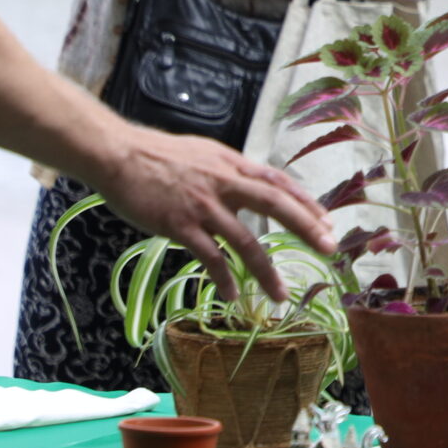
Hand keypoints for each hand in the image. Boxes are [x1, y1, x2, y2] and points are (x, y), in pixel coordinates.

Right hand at [96, 130, 331, 303]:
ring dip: (266, 272)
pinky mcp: (180, 225)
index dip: (305, 202)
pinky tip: (233, 295)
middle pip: (275, 204)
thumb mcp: (203, 152)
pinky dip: (224, 279)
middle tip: (329, 247)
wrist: (119, 154)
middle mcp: (224, 182)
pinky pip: (210, 258)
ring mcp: (203, 205)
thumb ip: (228, 169)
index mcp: (231, 163)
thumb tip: (248, 183)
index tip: (327, 221)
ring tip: (280, 295)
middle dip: (306, 227)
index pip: (278, 181)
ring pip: (245, 241)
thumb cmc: (157, 155)